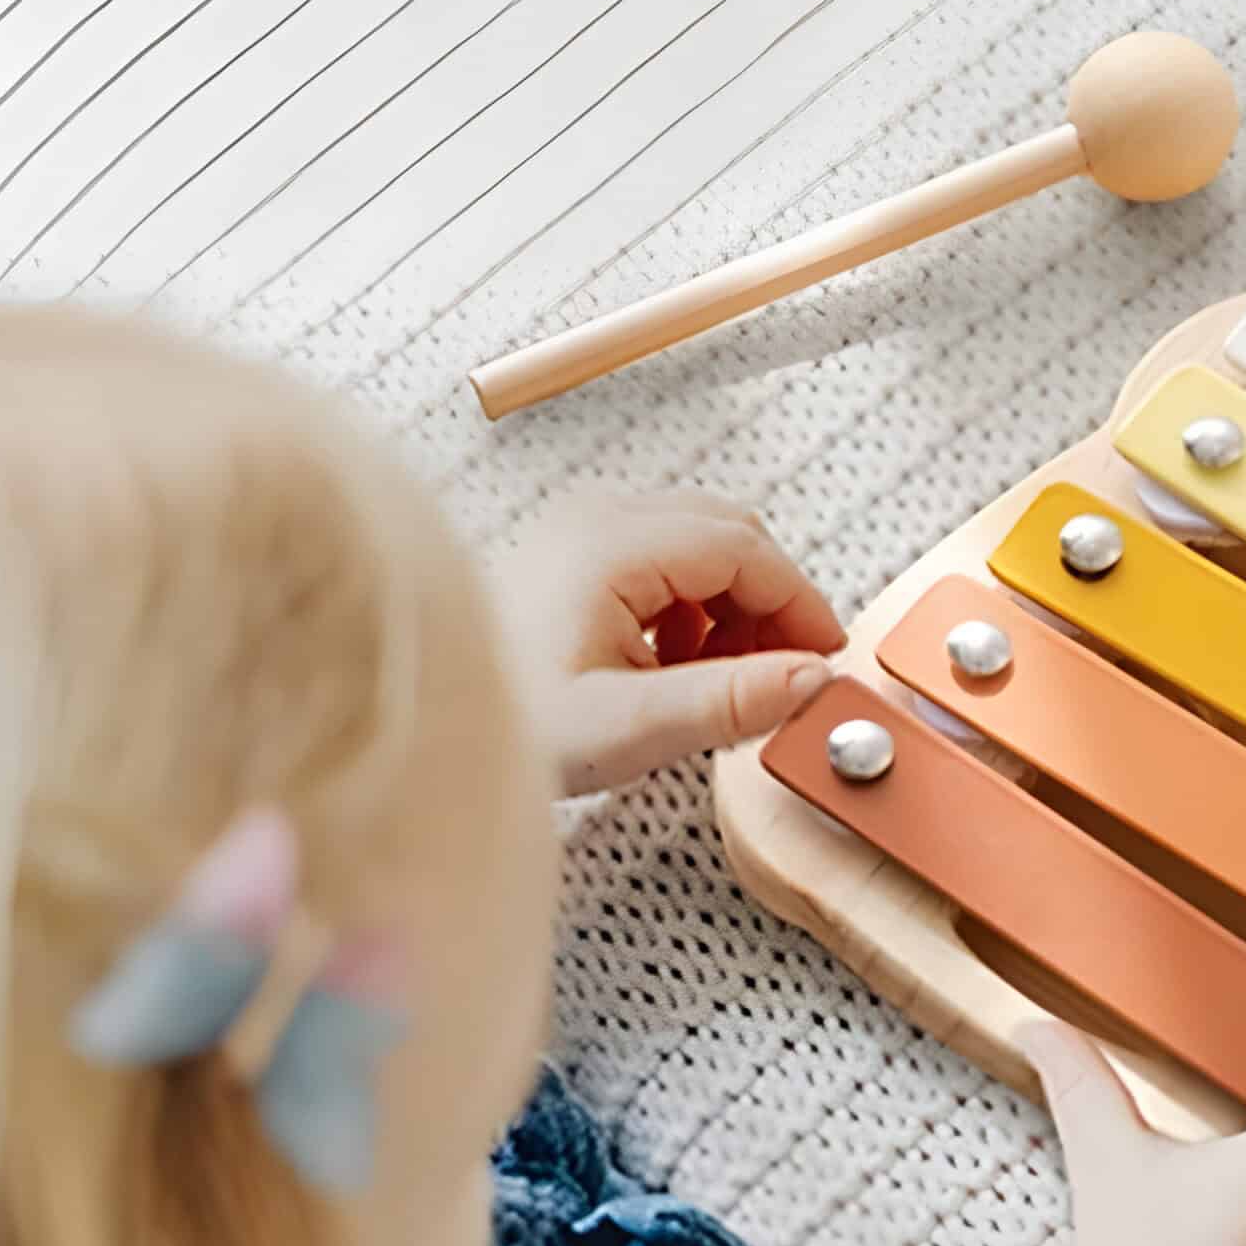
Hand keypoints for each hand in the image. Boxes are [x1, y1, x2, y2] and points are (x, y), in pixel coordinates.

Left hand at [499, 490, 841, 795]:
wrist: (421, 724)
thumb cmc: (506, 723)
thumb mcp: (628, 726)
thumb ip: (727, 701)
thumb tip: (810, 680)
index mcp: (613, 545)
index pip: (747, 549)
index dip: (800, 605)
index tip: (824, 661)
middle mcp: (598, 519)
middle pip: (730, 537)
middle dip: (772, 606)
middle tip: (784, 678)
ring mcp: (582, 531)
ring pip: (699, 549)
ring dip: (732, 611)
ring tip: (722, 685)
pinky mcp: (572, 558)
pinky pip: (662, 565)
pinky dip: (692, 612)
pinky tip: (676, 672)